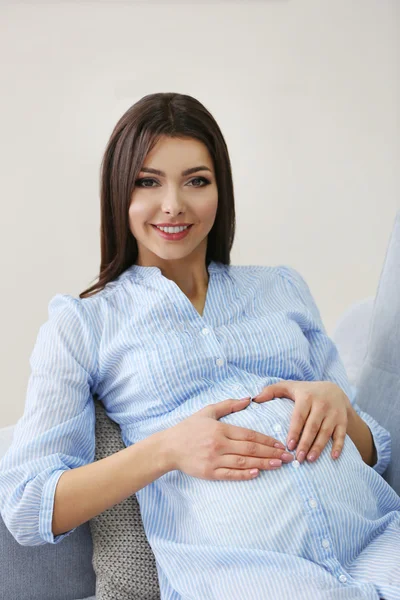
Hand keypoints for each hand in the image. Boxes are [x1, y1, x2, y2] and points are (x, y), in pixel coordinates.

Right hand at [166, 397, 293, 479]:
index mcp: (221, 429)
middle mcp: (219, 444)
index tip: (280, 444)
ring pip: (244, 462)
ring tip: (278, 465)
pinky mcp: (209, 473)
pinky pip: (231, 475)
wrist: (169, 447)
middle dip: (271, 452)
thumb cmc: (189, 428)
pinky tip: (258, 473)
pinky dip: (245, 475)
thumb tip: (248, 399)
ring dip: (263, 464)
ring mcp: (214, 460)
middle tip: (287, 456)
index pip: (249, 435)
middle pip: (250, 449)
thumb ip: (228, 404)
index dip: (267, 440)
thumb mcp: (207, 411)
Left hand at [253, 381, 351, 462]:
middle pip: (313, 427)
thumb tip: (253, 399)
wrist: (334, 390)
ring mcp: (334, 413)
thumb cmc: (306, 391)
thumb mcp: (290, 387)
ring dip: (318, 447)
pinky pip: (341, 435)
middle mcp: (322, 404)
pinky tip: (333, 457)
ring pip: (326, 432)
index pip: (299, 417)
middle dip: (305, 443)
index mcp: (307, 397)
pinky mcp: (343, 420)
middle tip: (298, 458)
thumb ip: (271, 391)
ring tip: (310, 459)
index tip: (289, 445)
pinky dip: (338, 446)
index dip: (294, 431)